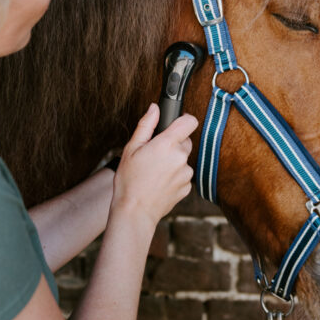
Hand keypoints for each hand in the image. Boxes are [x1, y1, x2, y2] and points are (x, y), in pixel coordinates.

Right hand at [111, 104, 196, 228]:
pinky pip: (183, 175)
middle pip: (185, 141)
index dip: (184, 120)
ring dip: (173, 162)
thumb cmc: (129, 181)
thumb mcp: (131, 149)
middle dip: (173, 145)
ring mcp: (186, 174)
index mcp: (167, 144)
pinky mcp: (187, 187)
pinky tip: (159, 183)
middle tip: (154, 155)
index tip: (176, 124)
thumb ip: (146, 125)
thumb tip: (154, 108)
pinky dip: (174, 176)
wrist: (135, 212)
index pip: (190, 122)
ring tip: (154, 173)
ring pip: (183, 160)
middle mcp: (181, 157)